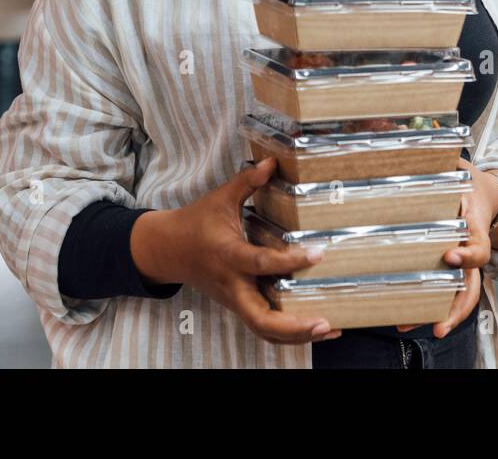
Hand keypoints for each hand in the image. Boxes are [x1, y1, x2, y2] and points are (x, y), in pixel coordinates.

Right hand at [130, 157, 341, 344]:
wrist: (167, 250)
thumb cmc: (195, 223)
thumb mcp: (220, 198)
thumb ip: (248, 181)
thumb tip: (273, 161)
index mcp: (228, 255)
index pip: (260, 262)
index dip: (289, 260)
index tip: (318, 254)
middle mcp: (232, 285)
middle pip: (261, 319)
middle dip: (293, 325)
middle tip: (325, 322)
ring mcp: (235, 300)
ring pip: (263, 330)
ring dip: (296, 335)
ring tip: (330, 330)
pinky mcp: (238, 306)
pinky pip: (263, 328)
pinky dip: (289, 334)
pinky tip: (316, 329)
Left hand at [395, 157, 497, 336]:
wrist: (490, 194)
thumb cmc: (467, 178)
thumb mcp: (456, 164)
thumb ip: (432, 154)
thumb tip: (395, 131)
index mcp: (474, 224)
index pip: (479, 247)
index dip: (468, 254)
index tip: (450, 257)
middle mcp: (472, 249)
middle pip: (472, 287)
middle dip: (455, 308)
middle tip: (436, 326)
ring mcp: (465, 263)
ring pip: (462, 296)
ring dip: (441, 316)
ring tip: (409, 328)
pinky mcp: (455, 269)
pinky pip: (448, 292)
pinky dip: (431, 307)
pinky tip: (403, 318)